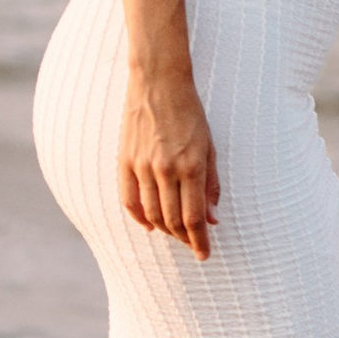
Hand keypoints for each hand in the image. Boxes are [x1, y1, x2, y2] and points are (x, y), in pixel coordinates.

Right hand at [120, 68, 221, 260]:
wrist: (158, 83)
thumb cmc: (190, 114)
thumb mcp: (209, 146)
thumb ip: (211, 184)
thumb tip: (213, 217)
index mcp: (191, 166)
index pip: (194, 217)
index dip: (200, 241)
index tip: (204, 254)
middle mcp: (166, 170)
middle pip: (172, 220)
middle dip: (184, 238)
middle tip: (192, 243)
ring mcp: (142, 166)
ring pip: (151, 214)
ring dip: (164, 230)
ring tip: (175, 233)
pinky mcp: (125, 161)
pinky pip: (129, 200)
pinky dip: (138, 218)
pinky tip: (148, 225)